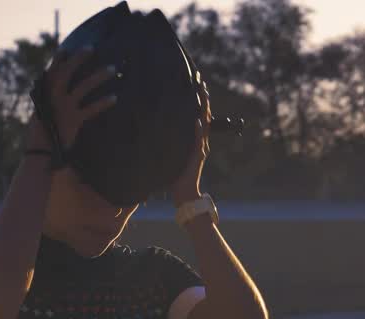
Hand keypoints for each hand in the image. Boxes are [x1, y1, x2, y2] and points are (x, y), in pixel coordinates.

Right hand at [27, 48, 117, 152]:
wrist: (39, 153)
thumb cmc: (41, 136)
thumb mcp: (41, 115)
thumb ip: (48, 102)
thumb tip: (56, 93)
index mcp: (43, 95)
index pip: (51, 72)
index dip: (58, 60)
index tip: (67, 50)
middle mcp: (52, 98)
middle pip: (66, 72)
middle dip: (79, 58)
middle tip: (92, 48)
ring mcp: (63, 108)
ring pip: (83, 86)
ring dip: (99, 76)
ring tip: (112, 68)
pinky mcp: (73, 120)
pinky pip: (91, 108)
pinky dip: (103, 102)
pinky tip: (114, 98)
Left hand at [171, 75, 210, 205]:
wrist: (185, 193)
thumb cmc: (177, 175)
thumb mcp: (175, 153)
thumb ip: (173, 141)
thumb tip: (160, 129)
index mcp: (197, 140)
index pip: (200, 115)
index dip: (199, 99)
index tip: (197, 84)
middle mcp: (201, 142)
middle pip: (204, 114)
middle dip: (203, 97)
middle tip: (199, 80)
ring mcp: (200, 148)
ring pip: (204, 124)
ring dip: (203, 108)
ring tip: (201, 92)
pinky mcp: (197, 157)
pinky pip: (198, 141)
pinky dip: (199, 131)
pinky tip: (197, 121)